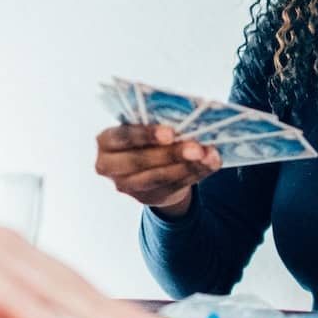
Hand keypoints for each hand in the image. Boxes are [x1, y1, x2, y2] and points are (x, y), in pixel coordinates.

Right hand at [95, 122, 221, 216]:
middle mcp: (110, 167)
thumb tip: (186, 119)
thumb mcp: (141, 127)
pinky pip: (175, 186)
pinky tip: (211, 163)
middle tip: (197, 147)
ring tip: (209, 154)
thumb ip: (153, 123)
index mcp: (106, 142)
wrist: (146, 166)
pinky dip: (196, 173)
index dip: (145, 135)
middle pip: (141, 162)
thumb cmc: (144, 137)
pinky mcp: (149, 198)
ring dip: (188, 165)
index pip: (122, 138)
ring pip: (160, 177)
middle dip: (172, 154)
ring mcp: (129, 187)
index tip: (170, 133)